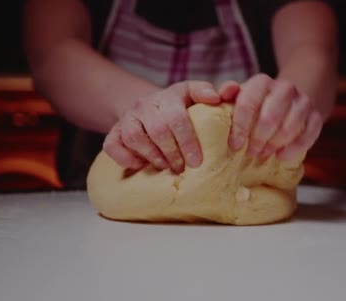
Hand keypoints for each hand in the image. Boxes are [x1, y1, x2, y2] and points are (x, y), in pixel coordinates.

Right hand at [103, 81, 235, 172]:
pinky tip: (139, 166)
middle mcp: (148, 102)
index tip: (198, 160)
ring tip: (167, 167)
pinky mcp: (114, 131)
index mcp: (172, 93)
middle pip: (160, 128)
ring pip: (135, 136)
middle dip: (176, 151)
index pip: (179, 113)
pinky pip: (112, 144)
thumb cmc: (182, 109)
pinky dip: (125, 158)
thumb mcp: (199, 99)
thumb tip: (232, 89)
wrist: (149, 108)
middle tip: (188, 167)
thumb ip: (218, 95)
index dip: (189, 138)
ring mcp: (129, 117)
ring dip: (153, 156)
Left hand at [220, 73, 322, 161]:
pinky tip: (282, 156)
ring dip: (275, 144)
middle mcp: (284, 88)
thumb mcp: (238, 97)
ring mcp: (302, 101)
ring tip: (264, 154)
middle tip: (251, 152)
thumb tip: (218, 96)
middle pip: (270, 117)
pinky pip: (309, 134)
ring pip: (290, 127)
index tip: (234, 144)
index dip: (240, 127)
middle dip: (258, 139)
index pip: (248, 103)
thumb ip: (227, 95)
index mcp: (261, 82)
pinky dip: (294, 148)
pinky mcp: (315, 115)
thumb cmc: (255, 103)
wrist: (286, 101)